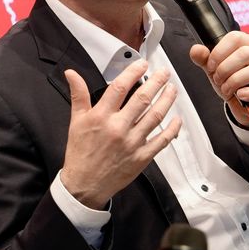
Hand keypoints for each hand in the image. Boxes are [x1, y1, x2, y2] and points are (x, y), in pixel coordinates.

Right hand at [60, 61, 181, 209]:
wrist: (84, 184)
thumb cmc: (80, 152)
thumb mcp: (76, 121)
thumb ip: (78, 95)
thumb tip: (71, 73)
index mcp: (101, 117)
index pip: (119, 88)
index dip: (133, 73)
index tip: (143, 64)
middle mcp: (118, 128)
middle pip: (142, 99)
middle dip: (156, 82)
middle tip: (164, 72)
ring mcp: (132, 143)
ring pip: (155, 117)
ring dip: (166, 101)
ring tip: (172, 89)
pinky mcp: (141, 157)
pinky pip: (161, 141)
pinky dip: (172, 129)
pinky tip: (177, 119)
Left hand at [188, 31, 248, 128]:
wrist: (241, 104)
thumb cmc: (230, 81)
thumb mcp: (214, 69)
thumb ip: (204, 58)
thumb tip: (196, 49)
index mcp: (248, 44)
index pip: (236, 37)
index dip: (219, 52)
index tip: (210, 66)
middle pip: (245, 53)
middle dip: (225, 69)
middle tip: (217, 79)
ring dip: (235, 81)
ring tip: (226, 88)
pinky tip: (240, 95)